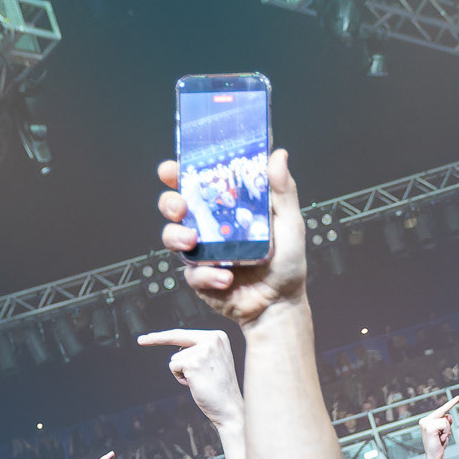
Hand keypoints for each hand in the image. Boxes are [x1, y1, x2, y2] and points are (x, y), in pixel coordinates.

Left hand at [137, 328, 242, 427]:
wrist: (230, 408)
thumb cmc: (218, 388)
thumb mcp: (212, 362)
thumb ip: (199, 350)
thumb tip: (179, 352)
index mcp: (219, 336)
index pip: (185, 333)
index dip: (164, 335)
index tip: (144, 338)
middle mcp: (213, 339)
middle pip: (176, 338)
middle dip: (156, 339)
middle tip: (140, 340)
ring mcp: (204, 350)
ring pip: (175, 358)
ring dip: (182, 372)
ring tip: (200, 381)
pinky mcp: (193, 363)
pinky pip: (173, 367)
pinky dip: (180, 378)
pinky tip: (195, 384)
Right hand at [158, 149, 306, 326]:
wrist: (280, 304)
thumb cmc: (287, 262)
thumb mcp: (289, 223)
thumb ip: (283, 191)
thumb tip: (279, 155)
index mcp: (226, 208)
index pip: (197, 183)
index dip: (178, 173)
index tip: (172, 170)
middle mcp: (209, 227)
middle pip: (174, 206)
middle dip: (169, 202)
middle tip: (180, 207)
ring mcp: (201, 252)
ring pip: (171, 237)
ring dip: (177, 236)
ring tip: (193, 242)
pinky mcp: (199, 277)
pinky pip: (192, 272)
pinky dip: (207, 274)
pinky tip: (226, 278)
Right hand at [419, 397, 457, 458]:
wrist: (435, 457)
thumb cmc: (439, 445)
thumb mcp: (445, 431)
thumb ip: (446, 422)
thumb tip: (448, 416)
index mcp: (426, 420)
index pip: (441, 410)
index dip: (450, 403)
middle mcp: (424, 420)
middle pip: (444, 414)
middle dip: (447, 426)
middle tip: (442, 437)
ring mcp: (425, 423)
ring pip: (445, 420)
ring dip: (447, 430)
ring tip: (441, 438)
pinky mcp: (428, 427)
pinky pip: (444, 424)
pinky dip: (446, 432)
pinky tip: (440, 439)